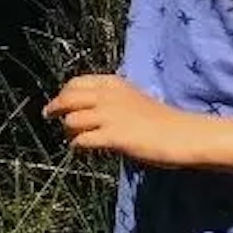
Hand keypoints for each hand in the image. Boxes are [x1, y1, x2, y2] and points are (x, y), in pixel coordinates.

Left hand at [44, 73, 199, 165]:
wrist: (183, 135)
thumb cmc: (162, 120)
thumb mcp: (133, 99)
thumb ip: (111, 100)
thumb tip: (89, 108)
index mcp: (113, 83)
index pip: (75, 83)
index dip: (64, 93)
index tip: (60, 102)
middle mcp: (107, 96)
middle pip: (67, 98)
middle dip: (55, 108)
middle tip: (49, 116)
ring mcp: (109, 116)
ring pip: (71, 120)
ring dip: (68, 131)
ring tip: (72, 138)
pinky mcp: (113, 136)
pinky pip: (82, 140)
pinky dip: (78, 145)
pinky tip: (81, 149)